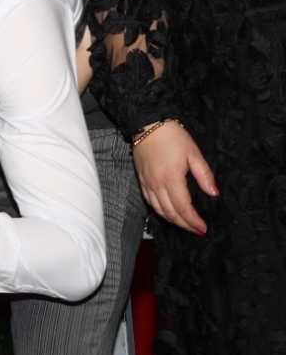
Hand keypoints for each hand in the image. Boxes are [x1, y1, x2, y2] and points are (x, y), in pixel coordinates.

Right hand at [133, 120, 215, 234]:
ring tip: (184, 224)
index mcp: (171, 179)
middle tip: (196, 229)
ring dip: (172, 220)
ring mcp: (147, 183)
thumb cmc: (173, 136)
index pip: (184, 207)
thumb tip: (214, 193)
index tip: (203, 228)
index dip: (194, 221)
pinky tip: (167, 211)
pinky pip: (149, 201)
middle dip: (184, 224)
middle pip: (170, 212)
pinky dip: (160, 211)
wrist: (148, 124)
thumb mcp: (194, 153)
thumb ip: (204, 175)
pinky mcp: (141, 179)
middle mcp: (157, 184)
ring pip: (158, 209)